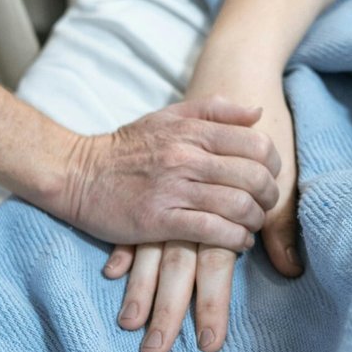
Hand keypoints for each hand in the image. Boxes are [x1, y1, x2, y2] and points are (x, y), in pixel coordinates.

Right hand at [52, 97, 281, 248]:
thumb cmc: (127, 147)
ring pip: (236, 205)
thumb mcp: (168, 116)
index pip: (255, 145)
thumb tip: (257, 112)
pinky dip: (234, 239)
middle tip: (266, 205)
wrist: (78, 174)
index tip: (270, 176)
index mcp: (192, 132)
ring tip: (252, 224)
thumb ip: (213, 110)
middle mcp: (186, 157)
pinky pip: (212, 231)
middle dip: (269, 195)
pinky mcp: (159, 220)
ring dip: (255, 220)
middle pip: (252, 177)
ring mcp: (173, 189)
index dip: (273, 164)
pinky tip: (237, 241)